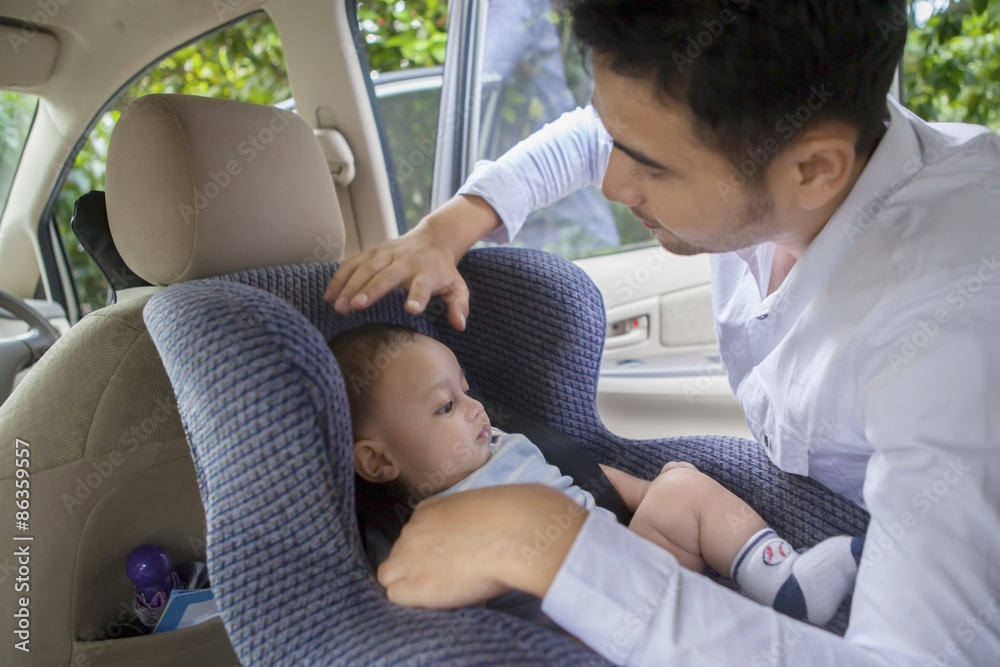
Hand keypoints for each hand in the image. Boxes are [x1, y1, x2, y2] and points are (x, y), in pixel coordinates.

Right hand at [323, 195, 501, 330]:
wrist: (433, 238)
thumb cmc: (443, 271)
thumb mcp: (457, 287)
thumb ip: (458, 305)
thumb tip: (460, 325)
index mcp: (427, 273)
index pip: (423, 286)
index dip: (418, 296)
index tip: (411, 309)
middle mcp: (405, 262)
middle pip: (386, 276)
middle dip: (371, 290)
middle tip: (356, 306)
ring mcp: (386, 255)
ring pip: (365, 269)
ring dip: (350, 287)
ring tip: (338, 307)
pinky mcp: (372, 252)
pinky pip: (352, 263)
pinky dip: (339, 278)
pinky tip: (328, 296)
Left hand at [376, 484, 586, 607]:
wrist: (515, 533)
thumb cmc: (514, 518)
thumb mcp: (482, 511)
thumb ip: (467, 523)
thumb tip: (478, 537)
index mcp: (428, 510)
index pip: (413, 536)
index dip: (427, 551)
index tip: (446, 559)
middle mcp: (412, 530)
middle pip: (399, 555)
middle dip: (416, 567)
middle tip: (445, 577)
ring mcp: (408, 556)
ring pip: (391, 576)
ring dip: (412, 584)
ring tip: (442, 590)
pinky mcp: (413, 585)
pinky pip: (396, 596)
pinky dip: (414, 601)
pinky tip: (438, 600)